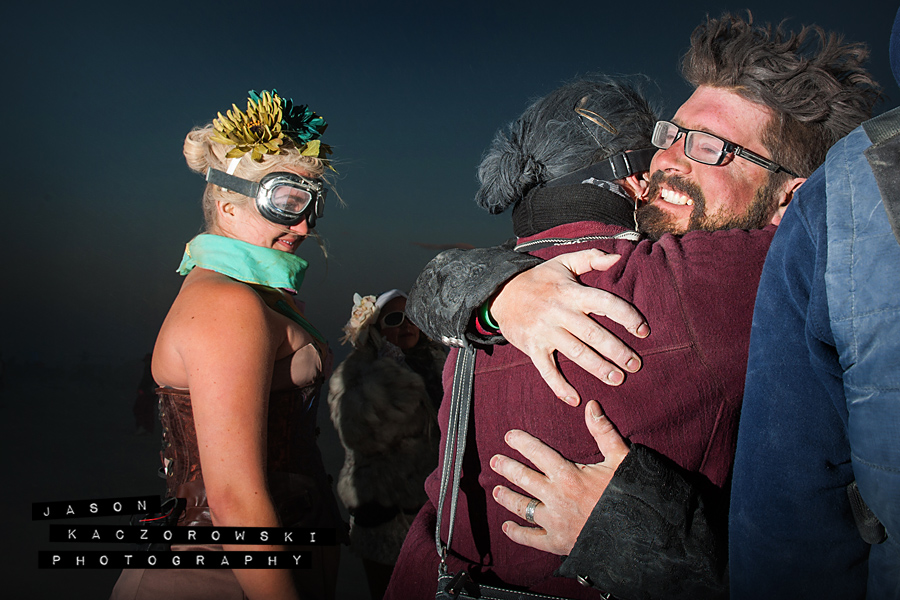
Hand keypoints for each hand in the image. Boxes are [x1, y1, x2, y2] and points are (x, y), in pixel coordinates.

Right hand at [490, 249, 648, 404]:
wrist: (500, 293)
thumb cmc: (538, 279)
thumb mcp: (563, 262)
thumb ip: (591, 258)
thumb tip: (619, 257)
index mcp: (572, 293)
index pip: (606, 303)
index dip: (627, 316)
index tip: (643, 331)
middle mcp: (560, 313)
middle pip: (594, 334)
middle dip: (617, 351)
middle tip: (636, 364)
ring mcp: (545, 332)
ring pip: (576, 353)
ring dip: (598, 368)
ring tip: (617, 379)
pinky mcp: (532, 348)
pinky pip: (547, 370)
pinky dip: (559, 386)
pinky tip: (575, 399)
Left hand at [490, 401, 629, 555]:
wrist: (638, 534)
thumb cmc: (630, 494)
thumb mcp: (620, 459)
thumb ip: (603, 432)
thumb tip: (592, 406)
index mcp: (568, 474)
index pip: (537, 453)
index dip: (521, 442)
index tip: (509, 436)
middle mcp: (555, 497)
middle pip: (523, 478)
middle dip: (507, 467)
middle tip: (495, 461)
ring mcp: (554, 521)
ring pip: (522, 507)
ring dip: (507, 497)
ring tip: (496, 490)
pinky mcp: (557, 542)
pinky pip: (531, 538)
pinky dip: (517, 533)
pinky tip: (507, 527)